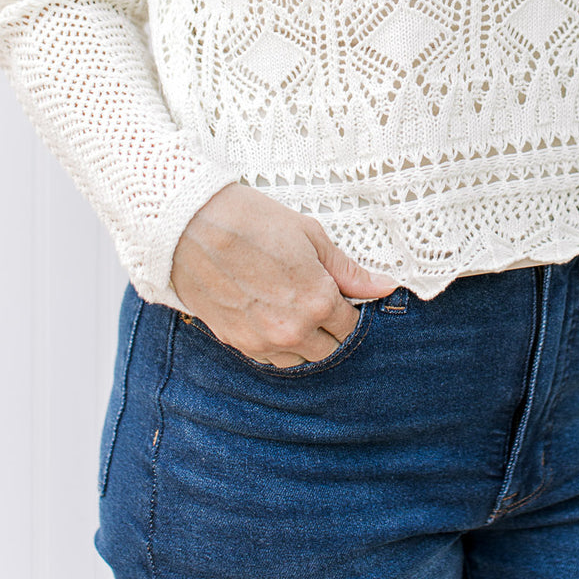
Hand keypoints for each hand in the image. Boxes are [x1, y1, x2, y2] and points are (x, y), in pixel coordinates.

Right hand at [170, 182, 398, 366]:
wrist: (192, 225)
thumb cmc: (252, 221)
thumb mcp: (309, 235)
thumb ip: (348, 269)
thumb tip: (386, 287)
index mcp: (319, 300)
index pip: (350, 324)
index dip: (346, 306)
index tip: (335, 290)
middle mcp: (294, 330)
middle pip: (328, 348)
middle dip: (328, 326)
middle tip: (313, 296)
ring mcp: (264, 341)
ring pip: (299, 358)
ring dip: (304, 339)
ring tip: (289, 304)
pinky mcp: (237, 343)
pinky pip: (270, 358)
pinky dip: (276, 343)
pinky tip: (268, 313)